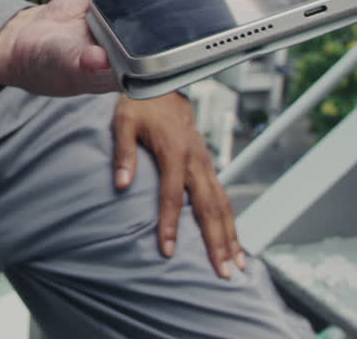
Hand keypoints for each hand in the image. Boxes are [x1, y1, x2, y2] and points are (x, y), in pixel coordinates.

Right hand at [0, 0, 230, 95]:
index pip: (184, 59)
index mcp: (141, 66)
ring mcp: (147, 14)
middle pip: (196, 27)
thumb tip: (96, 62)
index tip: (235, 38)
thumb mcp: (62, 63)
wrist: (37, 36)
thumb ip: (79, 62)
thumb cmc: (53, 59)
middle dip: (224, 12)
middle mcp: (151, 42)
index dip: (211, 48)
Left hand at [113, 91, 246, 279]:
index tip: (167, 251)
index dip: (169, 224)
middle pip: (209, 207)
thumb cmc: (140, 104)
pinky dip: (232, 222)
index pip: (172, 195)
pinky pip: (224, 198)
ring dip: (230, 237)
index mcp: (174, 151)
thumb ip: (123, 152)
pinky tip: (235, 243)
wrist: (162, 84)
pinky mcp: (208, 167)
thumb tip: (120, 184)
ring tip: (236, 266)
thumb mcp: (123, 121)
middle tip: (221, 272)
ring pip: (223, 205)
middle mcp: (196, 160)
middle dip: (216, 241)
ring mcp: (206, 164)